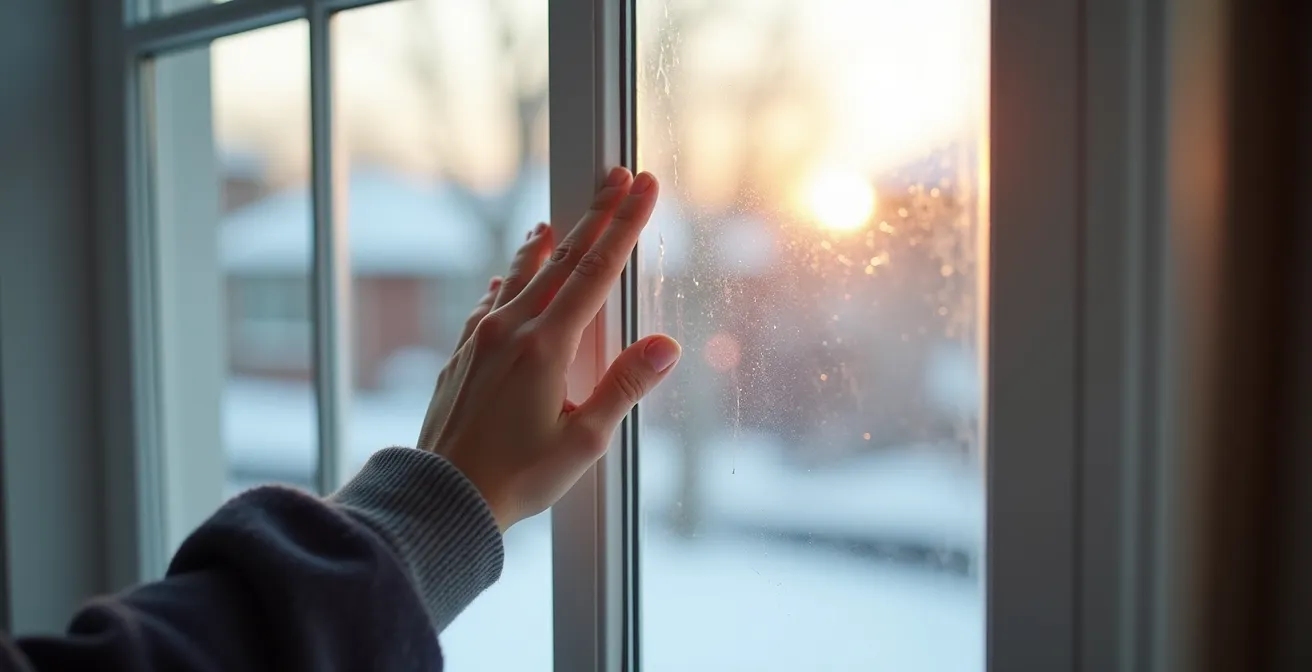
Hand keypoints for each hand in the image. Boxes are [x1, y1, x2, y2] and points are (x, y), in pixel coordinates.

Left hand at [420, 168, 679, 530]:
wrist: (441, 498)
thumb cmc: (516, 479)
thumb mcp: (584, 442)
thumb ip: (624, 387)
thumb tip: (667, 345)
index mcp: (546, 346)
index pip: (596, 271)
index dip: (625, 225)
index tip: (645, 186)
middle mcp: (511, 329)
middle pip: (562, 258)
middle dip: (596, 215)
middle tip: (619, 175)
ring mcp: (481, 338)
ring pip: (520, 276)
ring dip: (546, 245)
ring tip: (555, 220)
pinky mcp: (462, 355)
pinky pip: (490, 304)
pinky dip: (507, 284)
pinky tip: (505, 283)